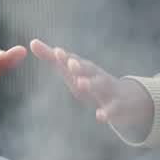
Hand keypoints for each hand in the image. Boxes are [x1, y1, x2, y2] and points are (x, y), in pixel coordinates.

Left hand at [30, 39, 152, 132]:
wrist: (127, 99)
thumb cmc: (92, 82)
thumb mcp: (72, 72)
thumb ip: (53, 58)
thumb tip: (32, 42)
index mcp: (85, 68)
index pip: (73, 60)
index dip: (65, 57)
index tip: (56, 51)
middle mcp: (97, 75)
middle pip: (88, 68)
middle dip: (79, 66)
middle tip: (69, 63)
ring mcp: (108, 90)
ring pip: (101, 85)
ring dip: (91, 84)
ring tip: (81, 84)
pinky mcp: (117, 106)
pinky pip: (112, 109)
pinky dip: (106, 112)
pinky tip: (99, 116)